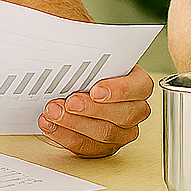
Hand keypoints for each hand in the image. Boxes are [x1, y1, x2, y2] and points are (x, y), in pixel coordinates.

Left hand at [37, 65, 153, 157]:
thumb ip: (90, 56)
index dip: (120, 90)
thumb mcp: (92, 60)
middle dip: (92, 109)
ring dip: (74, 123)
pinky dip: (65, 136)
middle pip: (123, 114)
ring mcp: (122, 132)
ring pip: (104, 133)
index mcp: (138, 84)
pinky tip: (51, 125)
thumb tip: (75, 43)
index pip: (140, 88)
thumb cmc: (89, 74)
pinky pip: (87, 146)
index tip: (96, 89)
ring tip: (53, 112)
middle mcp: (135, 110)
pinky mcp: (104, 147)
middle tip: (70, 102)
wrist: (76, 91)